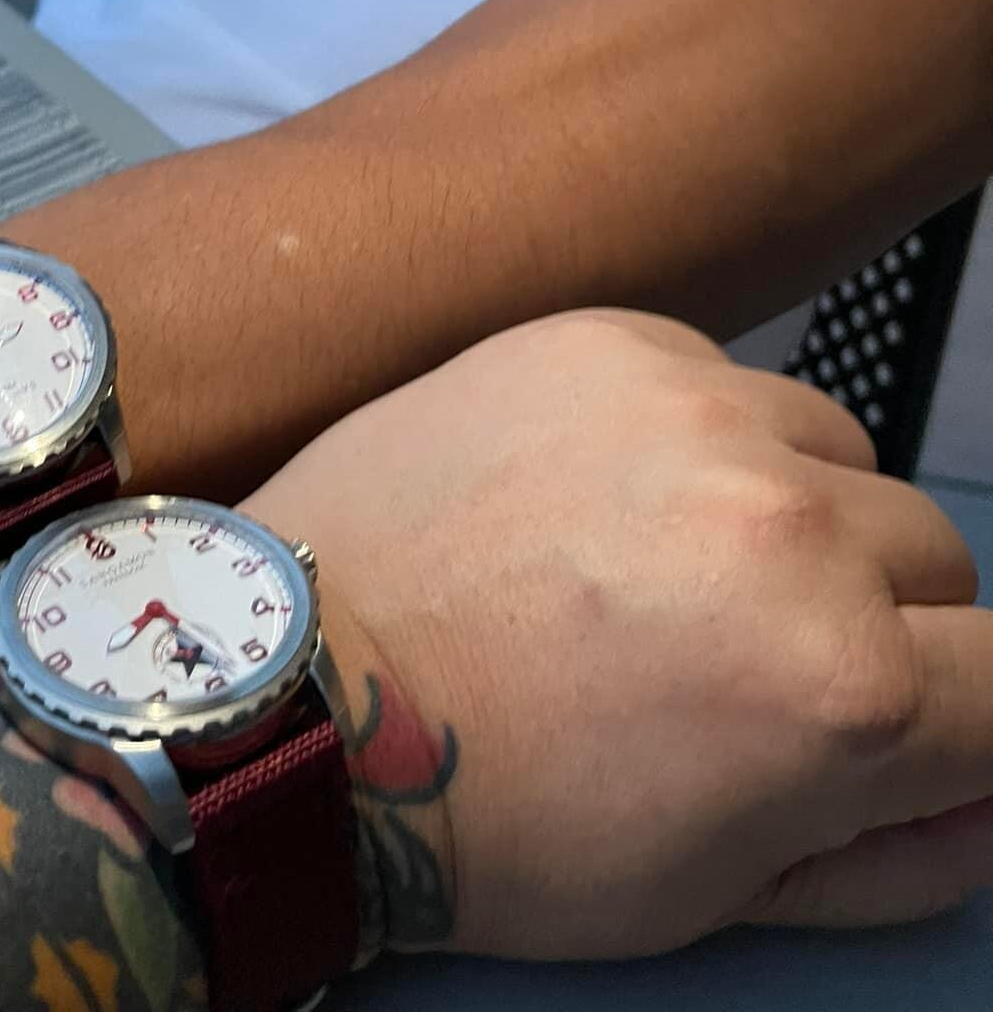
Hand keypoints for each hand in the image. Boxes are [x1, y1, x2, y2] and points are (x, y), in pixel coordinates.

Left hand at [249, 310, 992, 960]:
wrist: (305, 688)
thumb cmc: (507, 818)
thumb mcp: (723, 892)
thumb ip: (898, 847)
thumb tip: (982, 788)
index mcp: (844, 685)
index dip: (960, 719)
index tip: (890, 723)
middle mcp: (792, 522)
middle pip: (933, 554)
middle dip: (873, 613)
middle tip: (740, 654)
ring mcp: (694, 407)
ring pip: (836, 452)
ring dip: (792, 507)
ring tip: (663, 562)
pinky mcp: (606, 336)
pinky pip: (725, 378)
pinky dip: (698, 433)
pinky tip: (602, 488)